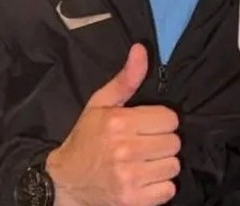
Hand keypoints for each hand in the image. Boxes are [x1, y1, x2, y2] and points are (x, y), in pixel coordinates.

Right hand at [47, 44, 180, 205]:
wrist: (65, 182)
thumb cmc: (86, 139)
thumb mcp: (100, 105)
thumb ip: (125, 79)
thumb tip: (142, 49)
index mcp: (118, 123)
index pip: (170, 119)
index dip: (161, 122)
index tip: (147, 127)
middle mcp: (125, 150)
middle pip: (174, 142)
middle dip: (162, 143)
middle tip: (145, 145)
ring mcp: (129, 177)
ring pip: (173, 166)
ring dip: (162, 165)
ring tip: (144, 163)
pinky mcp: (133, 200)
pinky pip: (168, 189)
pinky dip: (159, 187)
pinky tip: (143, 180)